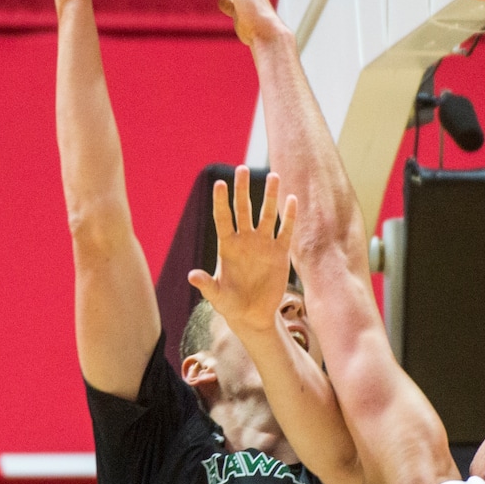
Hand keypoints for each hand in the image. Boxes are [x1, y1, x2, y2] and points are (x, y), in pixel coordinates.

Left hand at [188, 166, 296, 332]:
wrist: (253, 315)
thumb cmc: (230, 305)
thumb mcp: (217, 296)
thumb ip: (207, 285)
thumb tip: (192, 276)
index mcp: (227, 246)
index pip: (223, 218)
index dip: (221, 201)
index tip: (220, 183)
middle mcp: (245, 240)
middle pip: (243, 209)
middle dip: (242, 190)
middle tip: (242, 168)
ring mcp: (263, 244)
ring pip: (266, 215)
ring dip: (269, 196)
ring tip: (273, 176)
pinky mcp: (280, 253)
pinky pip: (285, 231)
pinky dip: (289, 217)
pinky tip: (292, 199)